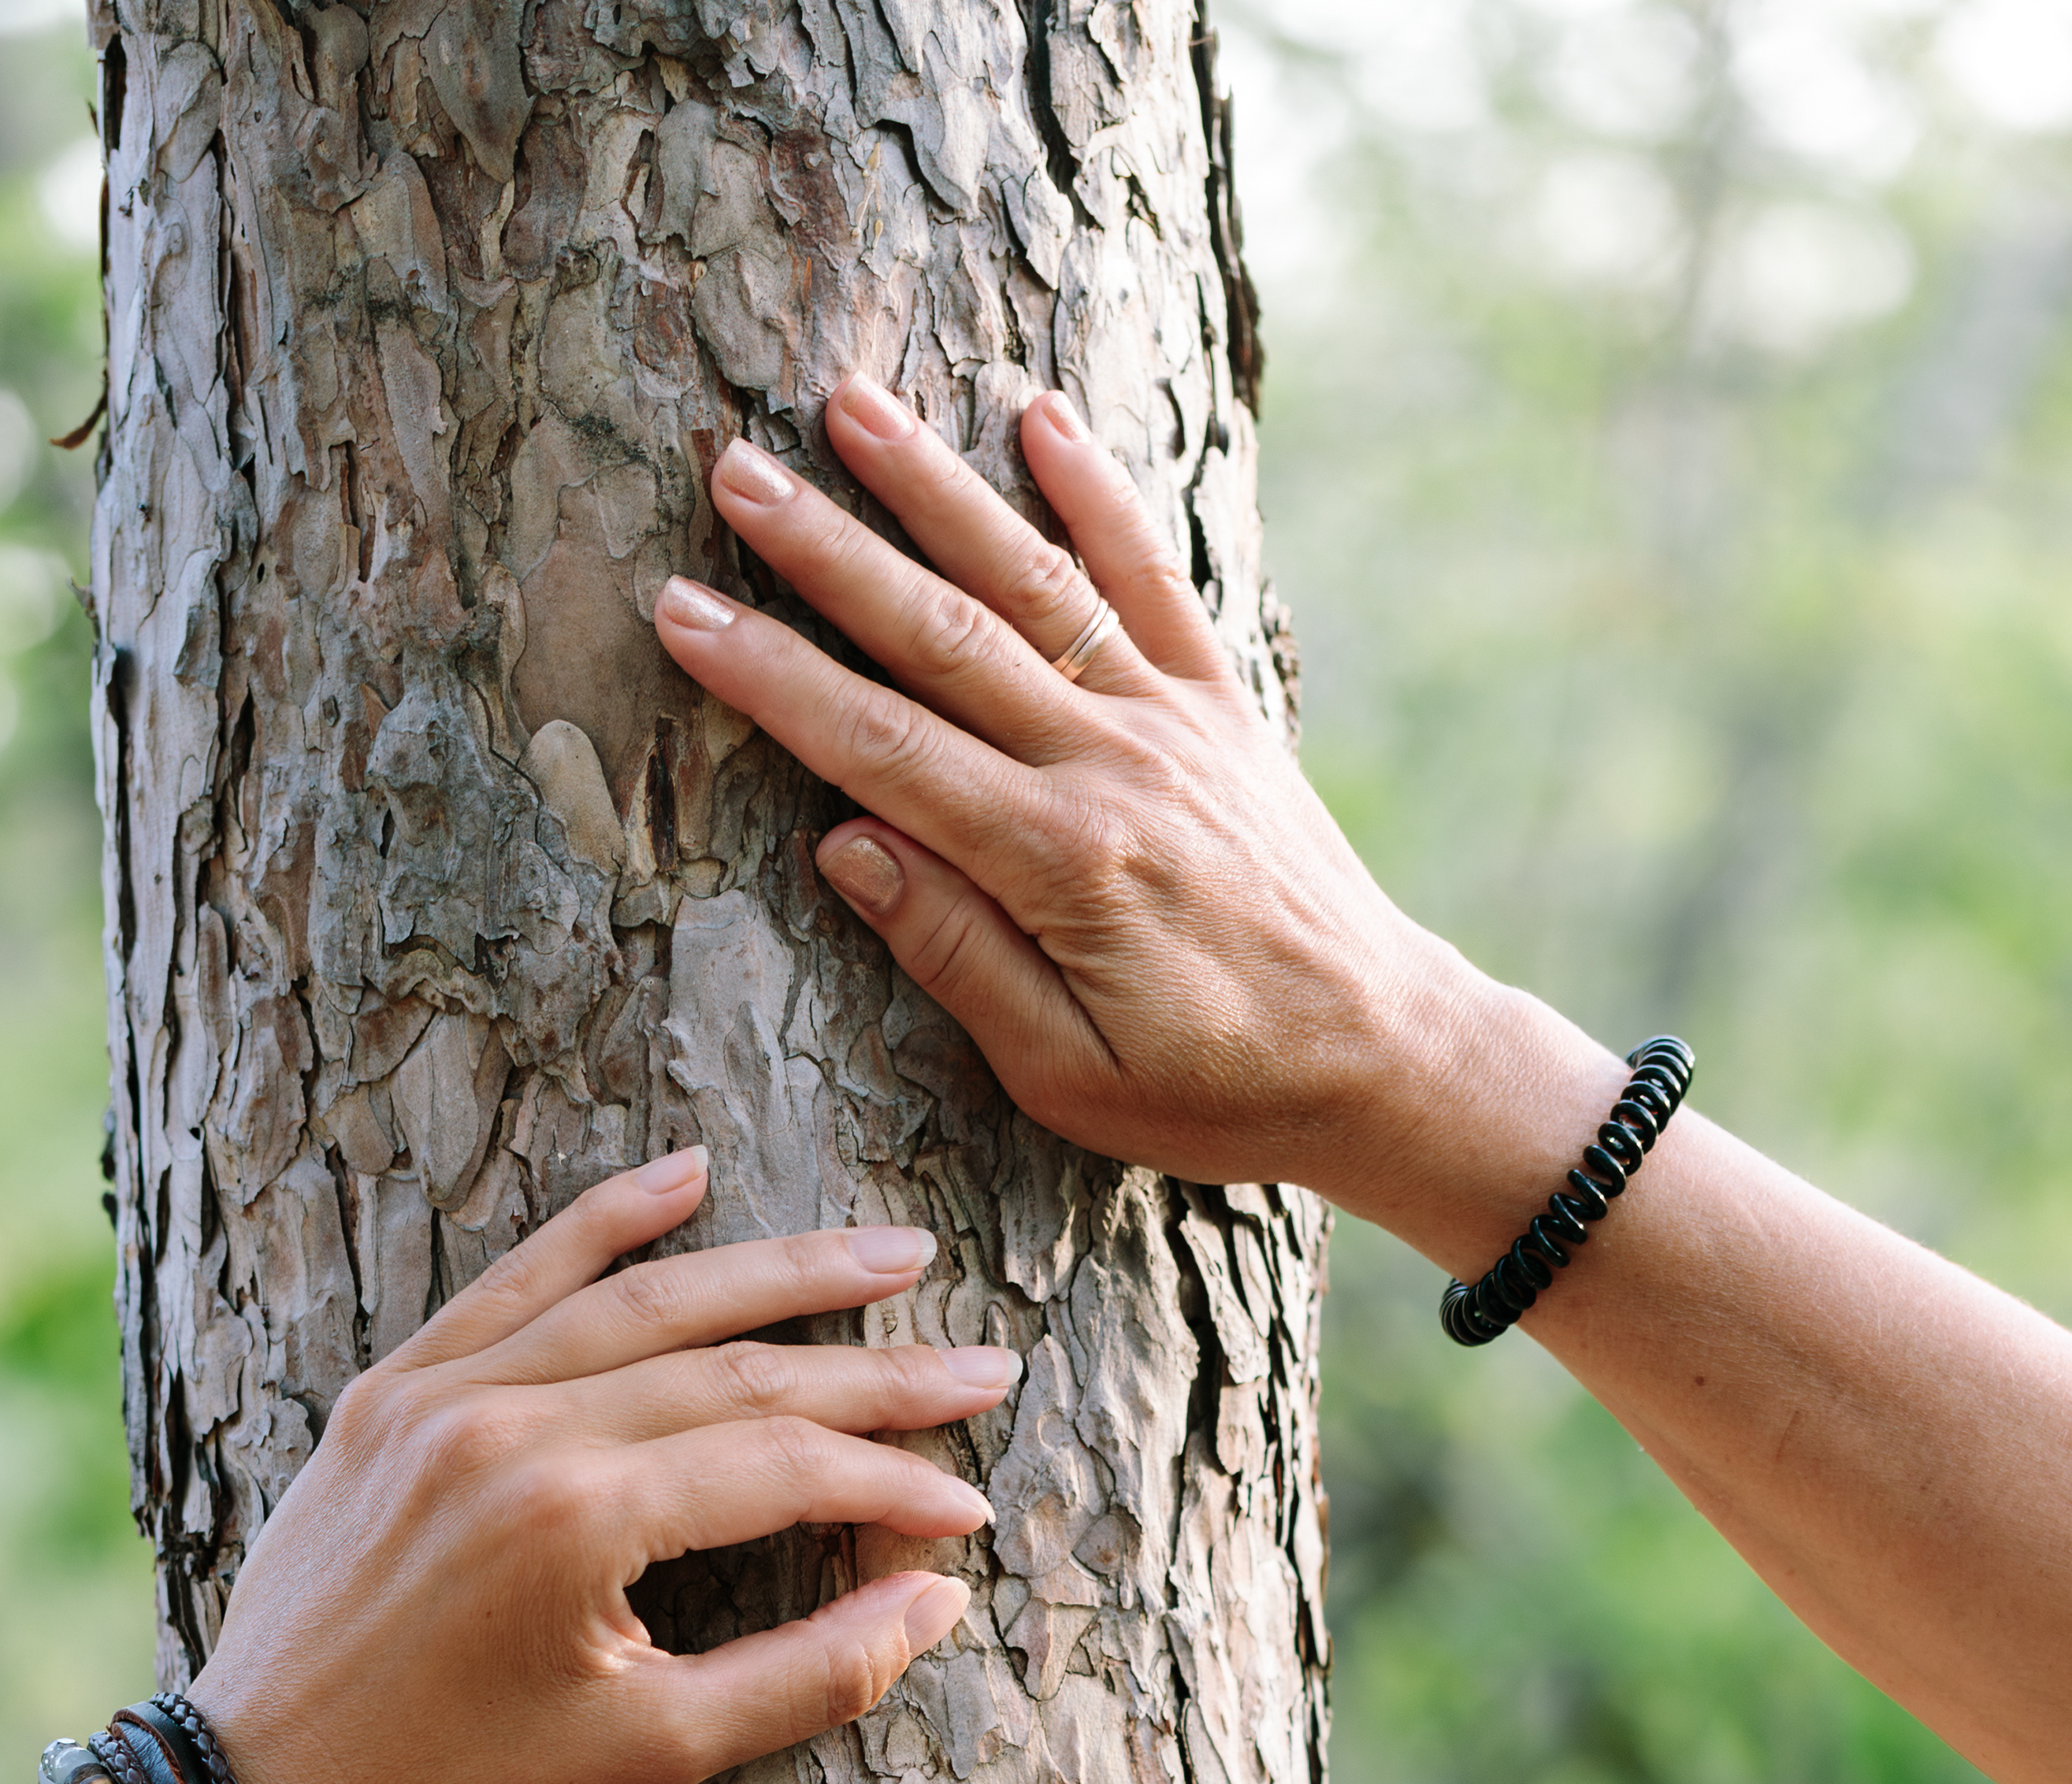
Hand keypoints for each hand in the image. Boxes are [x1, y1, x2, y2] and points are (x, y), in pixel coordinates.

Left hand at [189, 1152, 1012, 1783]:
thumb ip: (802, 1678)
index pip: (778, 1464)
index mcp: (575, 1521)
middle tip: (981, 1364)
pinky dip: (602, 1223)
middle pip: (730, 1367)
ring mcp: (443, 1397)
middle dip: (870, 1369)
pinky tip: (688, 1174)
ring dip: (774, 1270)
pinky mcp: (392, 1392)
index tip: (967, 1508)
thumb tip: (931, 1603)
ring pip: (639, 1300)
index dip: (888, 1481)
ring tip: (887, 1252)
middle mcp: (511, 1430)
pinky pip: (513, 1279)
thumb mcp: (642, 1755)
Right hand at [650, 381, 1598, 1244]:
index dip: (773, 676)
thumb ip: (958, 955)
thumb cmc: (1218, 1094)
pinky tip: (1036, 417)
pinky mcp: (1221, 708)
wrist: (1387, 1057)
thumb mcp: (1067, 1075)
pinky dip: (1096, 494)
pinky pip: (1151, 578)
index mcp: (1058, 864)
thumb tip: (845, 846)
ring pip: (1032, 580)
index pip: (881, 747)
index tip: (684, 612)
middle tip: (731, 472)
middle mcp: (1111, 766)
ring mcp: (1171, 722)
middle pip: (940, 635)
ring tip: (848, 403)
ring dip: (935, 486)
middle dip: (826, 549)